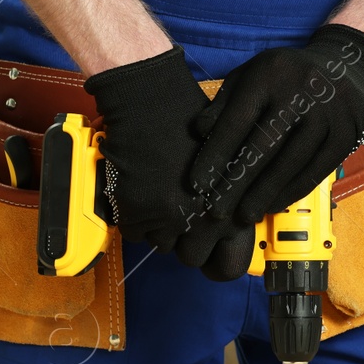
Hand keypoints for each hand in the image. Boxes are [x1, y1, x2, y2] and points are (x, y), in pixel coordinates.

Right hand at [84, 46, 255, 279]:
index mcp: (230, 207)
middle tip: (176, 213)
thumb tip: (223, 220)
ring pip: (161, 244)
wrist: (152, 101)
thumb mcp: (226, 161)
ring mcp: (169, 219)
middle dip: (184, 238)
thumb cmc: (189, 121)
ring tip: (156, 195)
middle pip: (191, 256)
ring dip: (157, 226)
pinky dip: (133, 217)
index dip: (214, 247)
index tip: (205, 236)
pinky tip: (140, 190)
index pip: (226, 261)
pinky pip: (134, 233)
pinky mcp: (137, 213)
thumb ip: (227, 195)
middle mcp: (202, 220)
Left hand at [189, 25, 363, 225]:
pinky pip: (316, 170)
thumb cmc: (286, 76)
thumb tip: (198, 131)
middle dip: (238, 182)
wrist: (348, 65)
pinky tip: (273, 205)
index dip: (215, 155)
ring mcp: (328, 113)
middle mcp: (300, 92)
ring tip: (244, 215)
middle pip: (264, 145)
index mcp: (269, 75)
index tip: (196, 185)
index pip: (237, 120)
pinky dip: (292, 191)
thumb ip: (225, 103)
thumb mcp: (252, 75)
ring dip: (265, 193)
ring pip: (291, 162)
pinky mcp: (346, 134)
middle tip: (217, 212)